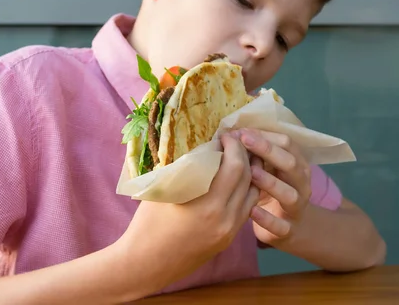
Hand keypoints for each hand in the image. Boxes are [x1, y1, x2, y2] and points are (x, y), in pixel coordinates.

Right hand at [116, 132, 259, 288]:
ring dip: (250, 173)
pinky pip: (246, 208)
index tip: (225, 134)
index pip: (235, 166)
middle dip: (244, 154)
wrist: (145, 265)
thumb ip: (187, 168)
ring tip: (240, 157)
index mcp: (209, 205)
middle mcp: (225, 219)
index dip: (234, 145)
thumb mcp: (165, 189)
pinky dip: (245, 190)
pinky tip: (236, 180)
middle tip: (235, 141)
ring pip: (253, 193)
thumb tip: (203, 145)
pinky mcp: (228, 239)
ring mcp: (229, 231)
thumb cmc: (148, 224)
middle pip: (248, 177)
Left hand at [237, 129, 311, 245]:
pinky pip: (280, 225)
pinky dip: (267, 218)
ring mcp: (297, 207)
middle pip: (291, 163)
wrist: (289, 227)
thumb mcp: (268, 169)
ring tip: (251, 173)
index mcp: (298, 164)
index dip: (265, 136)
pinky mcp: (288, 230)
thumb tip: (232, 133)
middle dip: (267, 150)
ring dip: (270, 182)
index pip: (287, 143)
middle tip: (244, 141)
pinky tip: (252, 210)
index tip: (242, 131)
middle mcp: (301, 183)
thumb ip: (257, 154)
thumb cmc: (273, 190)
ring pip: (289, 194)